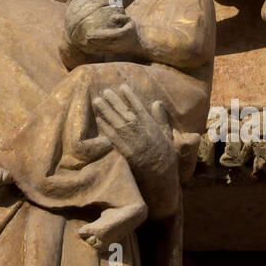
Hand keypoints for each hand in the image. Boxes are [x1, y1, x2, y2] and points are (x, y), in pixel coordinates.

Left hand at [82, 15, 138, 54]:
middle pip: (104, 42)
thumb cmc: (133, 30)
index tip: (90, 33)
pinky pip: (104, 52)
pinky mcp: (114, 52)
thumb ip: (121, 17)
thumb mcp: (130, 21)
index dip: (98, 35)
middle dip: (94, 40)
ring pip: (103, 48)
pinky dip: (97, 50)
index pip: (107, 35)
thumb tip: (111, 17)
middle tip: (86, 37)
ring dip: (94, 46)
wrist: (140, 44)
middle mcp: (118, 43)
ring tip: (85, 42)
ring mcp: (116, 48)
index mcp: (121, 34)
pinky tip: (90, 48)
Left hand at [92, 85, 179, 214]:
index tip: (122, 86)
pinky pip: (113, 137)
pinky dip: (106, 127)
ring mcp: (133, 143)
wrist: (162, 178)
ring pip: (117, 123)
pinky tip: (99, 119)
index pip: (139, 108)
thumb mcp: (167, 136)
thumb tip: (157, 102)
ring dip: (106, 111)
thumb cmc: (166, 157)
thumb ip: (161, 119)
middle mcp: (142, 133)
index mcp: (152, 127)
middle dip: (114, 101)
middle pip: (125, 113)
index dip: (130, 97)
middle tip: (104, 91)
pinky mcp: (126, 153)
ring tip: (97, 101)